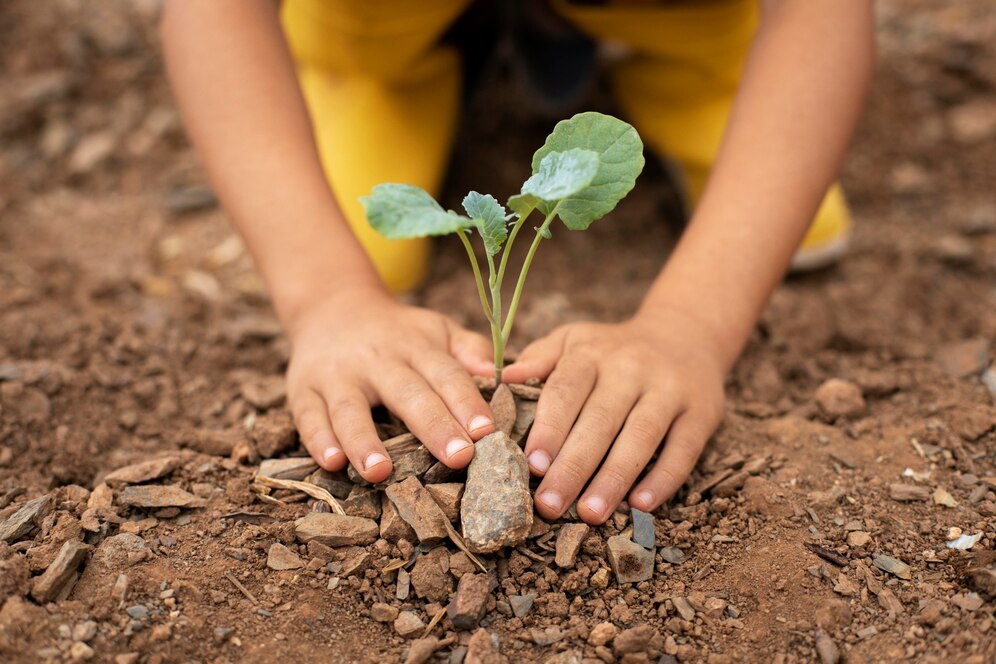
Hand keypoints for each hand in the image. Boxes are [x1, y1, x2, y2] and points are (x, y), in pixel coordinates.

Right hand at [285, 288, 495, 482]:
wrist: (332, 307)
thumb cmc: (399, 332)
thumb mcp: (436, 329)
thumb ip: (468, 349)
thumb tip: (496, 374)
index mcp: (416, 347)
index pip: (445, 374)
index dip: (467, 402)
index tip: (486, 432)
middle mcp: (377, 359)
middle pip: (407, 393)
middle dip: (433, 426)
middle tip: (459, 458)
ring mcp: (337, 374)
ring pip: (350, 408)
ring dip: (364, 440)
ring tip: (380, 472)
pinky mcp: (303, 389)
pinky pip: (309, 416)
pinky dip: (318, 440)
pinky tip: (332, 462)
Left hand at [502, 307, 726, 523]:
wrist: (685, 333)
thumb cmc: (612, 350)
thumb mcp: (575, 340)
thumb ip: (539, 358)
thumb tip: (502, 379)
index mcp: (592, 353)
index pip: (566, 390)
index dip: (550, 428)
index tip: (531, 465)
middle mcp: (631, 368)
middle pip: (600, 420)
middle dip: (573, 466)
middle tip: (549, 505)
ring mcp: (669, 390)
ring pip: (641, 437)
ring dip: (614, 478)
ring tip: (590, 514)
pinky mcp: (701, 413)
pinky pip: (684, 449)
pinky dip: (664, 478)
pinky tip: (642, 505)